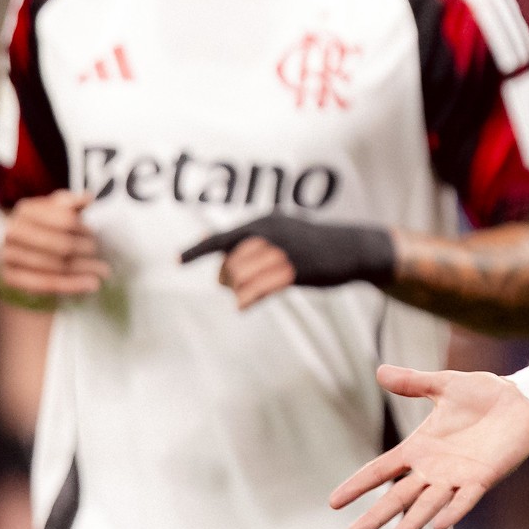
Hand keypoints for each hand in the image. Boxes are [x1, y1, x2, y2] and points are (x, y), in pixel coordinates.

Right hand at [0, 192, 107, 299]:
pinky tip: (91, 285)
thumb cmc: (43, 223)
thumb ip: (71, 202)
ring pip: (56, 266)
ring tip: (104, 272)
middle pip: (61, 245)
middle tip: (100, 253)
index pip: (65, 221)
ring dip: (84, 270)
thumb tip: (88, 197)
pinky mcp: (10, 276)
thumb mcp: (55, 207)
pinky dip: (72, 285)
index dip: (84, 229)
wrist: (16, 243)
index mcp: (26, 210)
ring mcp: (8, 255)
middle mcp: (13, 232)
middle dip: (86, 250)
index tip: (95, 233)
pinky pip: (45, 284)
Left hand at [180, 213, 395, 310]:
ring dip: (238, 291)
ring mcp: (284, 251)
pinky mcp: (296, 270)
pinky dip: (248, 298)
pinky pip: (260, 288)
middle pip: (231, 263)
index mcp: (264, 222)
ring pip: (242, 277)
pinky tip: (243, 306)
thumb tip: (205, 237)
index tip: (176, 261)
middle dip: (227, 279)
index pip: (223, 238)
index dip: (197, 251)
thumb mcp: (279, 232)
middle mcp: (271, 233)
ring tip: (244, 298)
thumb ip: (244, 237)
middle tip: (237, 288)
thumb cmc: (312, 243)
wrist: (352, 248)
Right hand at [329, 364, 528, 528]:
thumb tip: (380, 371)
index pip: (381, 469)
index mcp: (420, 447)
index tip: (333, 502)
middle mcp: (434, 468)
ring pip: (428, 504)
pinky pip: (465, 499)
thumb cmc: (483, 393)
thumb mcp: (444, 385)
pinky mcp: (483, 478)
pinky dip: (453, 511)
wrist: (521, 400)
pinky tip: (438, 526)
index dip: (358, 484)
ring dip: (410, 523)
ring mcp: (457, 476)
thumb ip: (413, 383)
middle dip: (376, 515)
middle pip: (398, 496)